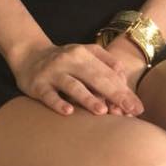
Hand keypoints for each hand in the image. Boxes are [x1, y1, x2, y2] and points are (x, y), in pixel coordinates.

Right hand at [8, 39, 143, 116]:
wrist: (29, 54)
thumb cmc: (65, 60)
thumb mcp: (85, 54)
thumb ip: (105, 62)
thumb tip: (124, 77)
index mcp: (84, 53)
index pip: (108, 73)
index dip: (123, 90)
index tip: (137, 107)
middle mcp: (70, 60)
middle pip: (95, 78)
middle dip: (114, 94)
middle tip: (129, 111)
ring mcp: (53, 72)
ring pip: (72, 85)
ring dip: (88, 98)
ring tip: (102, 111)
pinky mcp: (37, 84)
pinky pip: (48, 95)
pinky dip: (58, 102)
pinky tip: (68, 112)